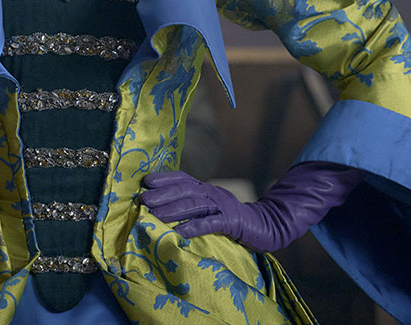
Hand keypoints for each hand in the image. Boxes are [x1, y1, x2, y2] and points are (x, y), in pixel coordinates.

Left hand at [138, 163, 363, 251]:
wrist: (268, 225)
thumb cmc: (234, 219)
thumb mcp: (212, 207)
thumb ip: (194, 204)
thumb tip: (165, 206)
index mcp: (207, 188)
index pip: (183, 179)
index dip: (165, 178)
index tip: (145, 181)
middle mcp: (213, 192)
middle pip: (184, 190)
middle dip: (162, 194)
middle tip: (142, 199)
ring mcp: (222, 205)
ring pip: (193, 205)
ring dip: (171, 210)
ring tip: (153, 215)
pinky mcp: (232, 221)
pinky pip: (209, 223)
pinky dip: (192, 227)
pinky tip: (178, 232)